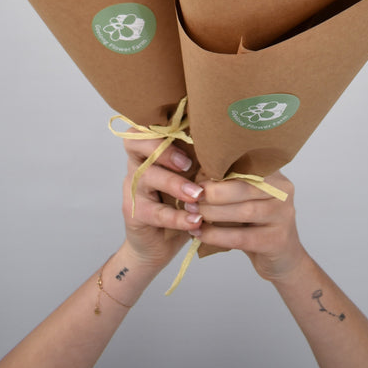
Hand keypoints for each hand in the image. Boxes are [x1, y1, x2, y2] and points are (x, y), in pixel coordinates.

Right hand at [121, 135, 204, 272]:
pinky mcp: (135, 213)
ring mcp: (133, 188)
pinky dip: (177, 217)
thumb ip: (203, 160)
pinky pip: (154, 212)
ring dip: (174, 184)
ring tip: (197, 195)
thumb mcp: (192, 177)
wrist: (156, 245)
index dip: (160, 122)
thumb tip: (234, 145)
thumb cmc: (180, 202)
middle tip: (186, 163)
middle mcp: (137, 163)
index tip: (187, 129)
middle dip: (162, 148)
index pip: (146, 123)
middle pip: (135, 142)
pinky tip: (195, 220)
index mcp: (151, 148)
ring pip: (146, 176)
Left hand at [189, 170, 307, 282]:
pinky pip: (242, 237)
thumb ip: (230, 186)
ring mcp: (283, 216)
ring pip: (243, 211)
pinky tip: (201, 235)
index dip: (217, 171)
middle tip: (191, 198)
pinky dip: (218, 236)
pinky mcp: (277, 240)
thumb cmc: (257, 225)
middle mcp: (283, 191)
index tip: (195, 179)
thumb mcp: (248, 200)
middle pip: (243, 187)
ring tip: (192, 216)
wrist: (284, 259)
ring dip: (213, 214)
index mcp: (274, 175)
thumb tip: (194, 177)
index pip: (244, 166)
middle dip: (213, 193)